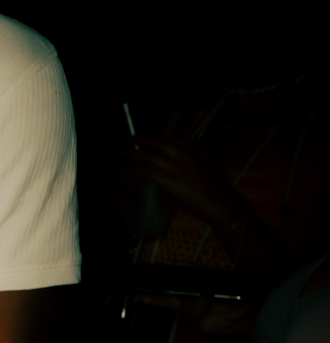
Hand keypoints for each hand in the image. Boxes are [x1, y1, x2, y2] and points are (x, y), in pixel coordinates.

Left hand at [120, 137, 238, 230]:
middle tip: (129, 139)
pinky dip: (135, 169)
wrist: (221, 204)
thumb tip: (171, 160)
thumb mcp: (206, 165)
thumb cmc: (214, 189)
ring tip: (121, 154)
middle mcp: (188, 154)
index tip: (147, 140)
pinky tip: (127, 169)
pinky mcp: (172, 180)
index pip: (173, 139)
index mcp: (198, 148)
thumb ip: (190, 159)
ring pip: (150, 156)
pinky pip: (148, 171)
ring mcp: (179, 166)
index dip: (156, 138)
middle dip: (142, 140)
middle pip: (159, 142)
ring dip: (132, 154)